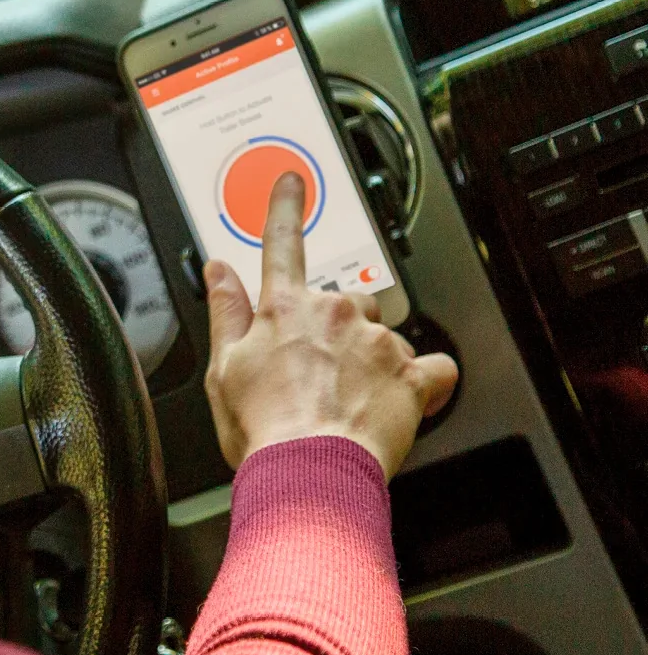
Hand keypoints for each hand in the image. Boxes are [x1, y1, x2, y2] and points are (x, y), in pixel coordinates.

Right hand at [202, 172, 456, 475]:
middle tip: (317, 376)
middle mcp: (335, 314)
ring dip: (372, 359)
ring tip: (349, 402)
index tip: (293, 182)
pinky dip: (427, 382)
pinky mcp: (413, 376)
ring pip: (382, 335)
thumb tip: (217, 270)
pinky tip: (407, 401)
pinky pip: (436, 368)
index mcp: (284, 309)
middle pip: (343, 301)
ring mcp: (377, 343)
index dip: (285, 209)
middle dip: (335, 331)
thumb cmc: (263, 429)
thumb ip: (226, 311)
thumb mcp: (224, 368)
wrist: (309, 472)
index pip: (282, 244)